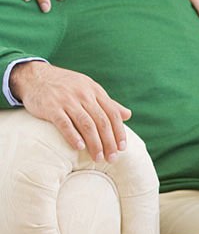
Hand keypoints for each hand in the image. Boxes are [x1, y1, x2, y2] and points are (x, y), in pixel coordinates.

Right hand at [11, 61, 131, 161]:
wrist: (34, 76)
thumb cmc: (66, 86)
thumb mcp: (89, 89)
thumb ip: (107, 103)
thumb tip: (128, 115)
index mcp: (95, 91)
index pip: (112, 114)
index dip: (119, 132)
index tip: (122, 148)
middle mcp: (84, 95)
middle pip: (101, 121)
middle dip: (109, 142)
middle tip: (112, 158)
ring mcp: (67, 100)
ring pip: (86, 124)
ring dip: (95, 143)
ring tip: (98, 158)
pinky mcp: (51, 107)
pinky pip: (64, 123)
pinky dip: (73, 136)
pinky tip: (79, 147)